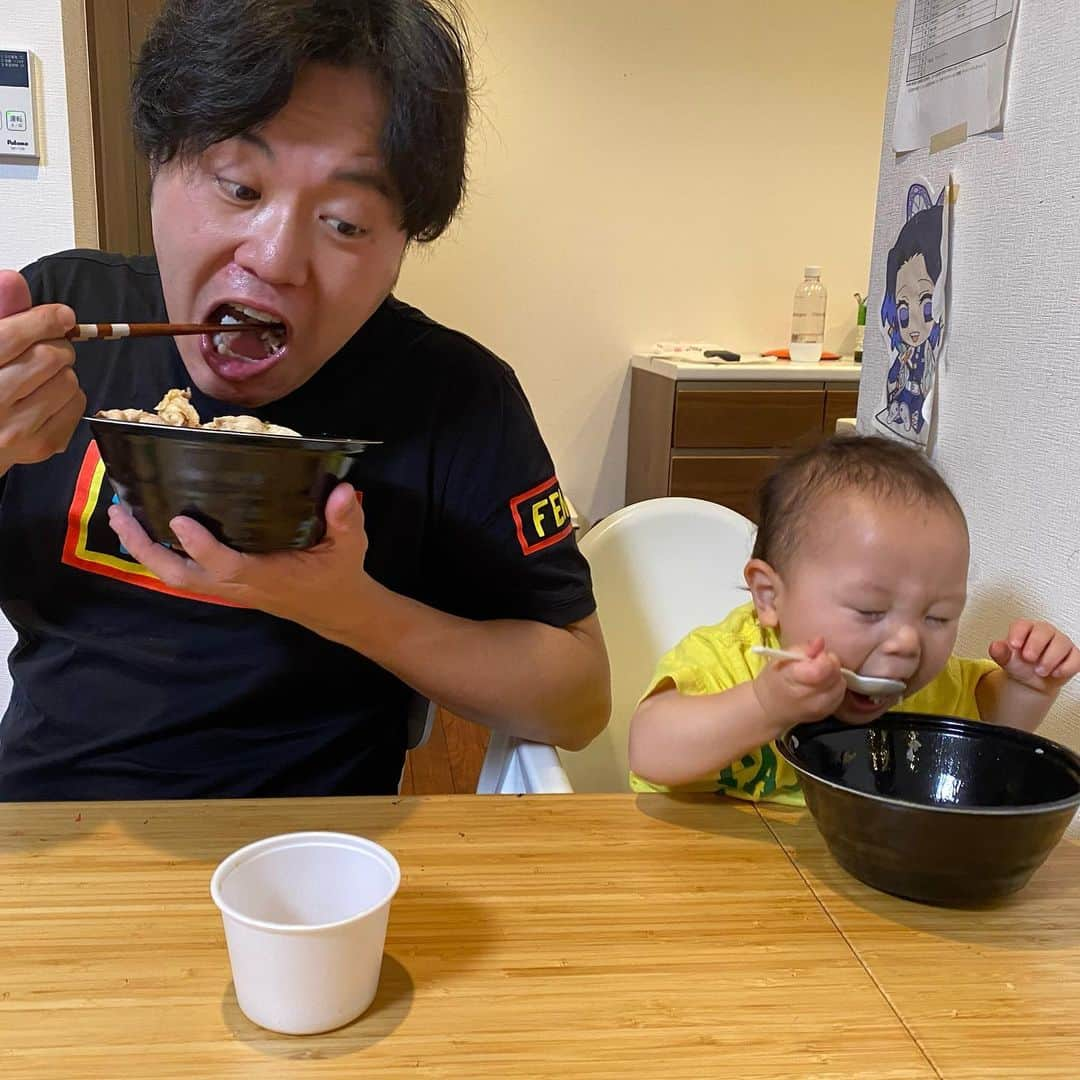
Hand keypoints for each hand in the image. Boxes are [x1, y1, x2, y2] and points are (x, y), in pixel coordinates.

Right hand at [0, 269, 84, 471]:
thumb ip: (1, 317)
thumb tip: (13, 281)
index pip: (13, 336)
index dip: (44, 320)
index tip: (61, 315)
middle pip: (51, 357)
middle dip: (56, 346)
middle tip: (45, 349)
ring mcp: (17, 429)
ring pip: (68, 381)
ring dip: (62, 373)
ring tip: (41, 377)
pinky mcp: (41, 446)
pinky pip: (78, 405)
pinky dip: (70, 396)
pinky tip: (47, 398)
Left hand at [107, 483, 375, 643]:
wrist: (336, 609)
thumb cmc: (339, 574)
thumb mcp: (350, 545)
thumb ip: (346, 519)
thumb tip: (343, 492)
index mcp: (267, 576)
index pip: (228, 566)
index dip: (202, 547)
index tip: (179, 519)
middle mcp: (240, 584)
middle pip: (182, 577)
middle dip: (147, 549)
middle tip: (122, 513)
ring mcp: (228, 587)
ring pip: (176, 577)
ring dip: (144, 550)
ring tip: (121, 516)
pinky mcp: (225, 583)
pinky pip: (183, 574)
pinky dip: (158, 554)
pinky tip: (145, 529)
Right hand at [752, 637, 846, 728]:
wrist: (770, 707)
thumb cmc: (774, 679)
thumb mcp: (782, 658)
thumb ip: (803, 648)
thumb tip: (820, 641)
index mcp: (794, 680)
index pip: (822, 669)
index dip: (823, 657)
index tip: (816, 655)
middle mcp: (809, 697)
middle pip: (835, 675)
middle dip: (830, 664)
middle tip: (817, 663)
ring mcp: (819, 708)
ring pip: (840, 684)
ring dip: (834, 676)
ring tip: (819, 674)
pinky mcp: (826, 713)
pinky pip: (840, 694)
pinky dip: (834, 686)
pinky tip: (822, 684)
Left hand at [988, 619, 1079, 695]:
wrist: (1031, 681)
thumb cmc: (1019, 664)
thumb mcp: (1007, 660)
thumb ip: (1000, 653)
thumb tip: (995, 646)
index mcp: (1026, 629)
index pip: (1023, 624)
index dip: (1019, 633)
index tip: (1014, 645)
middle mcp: (1045, 632)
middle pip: (1044, 630)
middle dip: (1036, 645)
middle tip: (1028, 658)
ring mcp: (1061, 643)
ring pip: (1062, 643)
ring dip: (1050, 659)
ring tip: (1039, 671)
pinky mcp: (1073, 656)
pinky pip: (1076, 658)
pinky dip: (1066, 667)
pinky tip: (1055, 673)